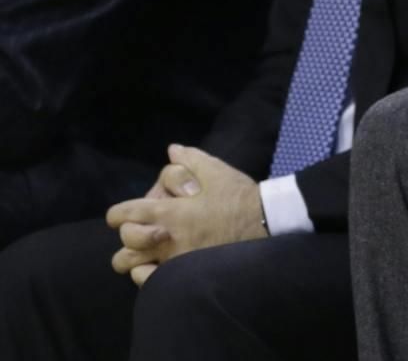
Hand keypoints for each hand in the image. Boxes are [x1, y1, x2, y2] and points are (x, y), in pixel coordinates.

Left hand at [105, 147, 262, 283]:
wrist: (264, 223)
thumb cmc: (238, 196)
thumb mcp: (217, 171)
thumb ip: (190, 160)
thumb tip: (172, 150)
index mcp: (170, 211)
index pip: (125, 213)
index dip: (118, 214)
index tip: (122, 215)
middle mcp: (166, 237)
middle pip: (125, 239)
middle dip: (127, 231)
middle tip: (139, 228)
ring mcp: (173, 258)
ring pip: (129, 264)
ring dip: (132, 256)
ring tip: (144, 250)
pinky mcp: (183, 274)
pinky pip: (147, 281)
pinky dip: (144, 275)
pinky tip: (156, 266)